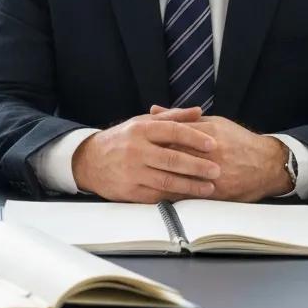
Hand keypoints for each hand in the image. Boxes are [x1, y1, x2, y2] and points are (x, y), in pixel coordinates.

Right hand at [72, 107, 219, 202]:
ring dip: (190, 185)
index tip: (213, 144)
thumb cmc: (121, 140)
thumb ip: (172, 117)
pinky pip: (157, 195)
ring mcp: (131, 172)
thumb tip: (198, 111)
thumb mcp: (141, 122)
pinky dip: (175, 196)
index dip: (194, 137)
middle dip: (198, 165)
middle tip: (217, 169)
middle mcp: (135, 150)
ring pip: (166, 181)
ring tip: (209, 187)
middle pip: (172, 158)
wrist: (89, 161)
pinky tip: (188, 196)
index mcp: (140, 130)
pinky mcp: (129, 191)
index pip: (172, 131)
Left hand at [148, 107, 291, 200]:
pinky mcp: (218, 191)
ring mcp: (214, 173)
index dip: (152, 138)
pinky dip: (174, 193)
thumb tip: (153, 110)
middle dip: (152, 158)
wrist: (269, 164)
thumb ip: (182, 118)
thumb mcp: (213, 122)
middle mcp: (210, 152)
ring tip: (140, 176)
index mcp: (208, 132)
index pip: (172, 133)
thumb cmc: (238, 140)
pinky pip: (192, 193)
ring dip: (159, 177)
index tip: (135, 141)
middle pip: (173, 154)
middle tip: (132, 160)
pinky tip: (158, 192)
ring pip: (180, 175)